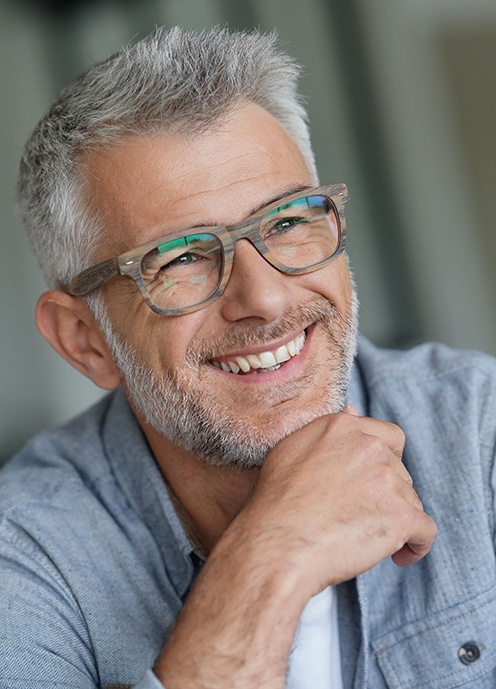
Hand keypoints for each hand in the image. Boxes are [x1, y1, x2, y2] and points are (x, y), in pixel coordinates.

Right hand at [155, 410, 436, 687]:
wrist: (276, 544)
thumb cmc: (276, 503)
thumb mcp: (291, 450)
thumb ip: (328, 431)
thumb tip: (354, 409)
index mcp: (342, 427)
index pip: (389, 437)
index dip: (385, 462)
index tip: (371, 484)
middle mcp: (369, 447)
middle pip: (400, 472)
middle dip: (386, 495)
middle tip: (358, 518)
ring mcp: (388, 479)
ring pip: (411, 501)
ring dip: (395, 520)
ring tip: (366, 540)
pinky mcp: (401, 515)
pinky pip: (425, 531)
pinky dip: (416, 546)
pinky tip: (397, 556)